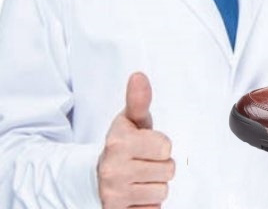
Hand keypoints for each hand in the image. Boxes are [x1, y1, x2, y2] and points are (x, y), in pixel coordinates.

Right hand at [97, 73, 174, 208]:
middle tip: (144, 161)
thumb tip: (138, 75)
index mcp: (118, 142)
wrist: (96, 175)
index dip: (161, 145)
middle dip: (161, 165)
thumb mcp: (131, 120)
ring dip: (155, 185)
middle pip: (168, 170)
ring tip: (140, 177)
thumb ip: (139, 100)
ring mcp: (113, 194)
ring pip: (162, 192)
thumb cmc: (123, 142)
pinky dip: (148, 204)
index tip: (147, 144)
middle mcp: (113, 169)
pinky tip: (136, 193)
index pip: (166, 147)